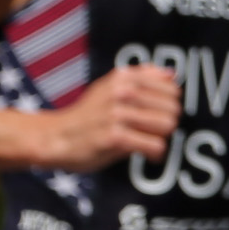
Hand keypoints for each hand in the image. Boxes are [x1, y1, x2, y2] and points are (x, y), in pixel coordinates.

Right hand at [29, 65, 180, 171]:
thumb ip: (141, 77)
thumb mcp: (109, 86)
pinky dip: (156, 153)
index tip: (160, 115)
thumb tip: (171, 74)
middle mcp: (122, 92)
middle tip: (155, 132)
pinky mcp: (114, 137)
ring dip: (162, 138)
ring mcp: (117, 114)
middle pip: (173, 109)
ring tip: (150, 141)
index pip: (172, 89)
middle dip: (168, 123)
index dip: (170, 105)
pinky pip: (155, 145)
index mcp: (124, 77)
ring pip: (167, 126)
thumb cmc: (87, 115)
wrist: (55, 137)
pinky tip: (148, 155)